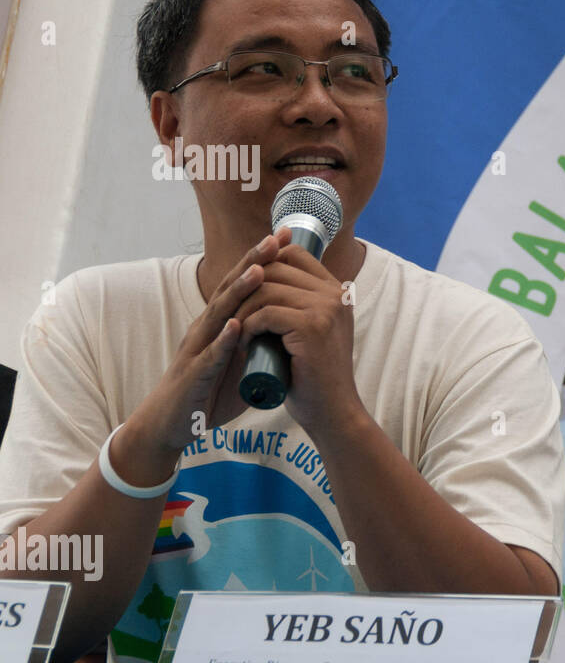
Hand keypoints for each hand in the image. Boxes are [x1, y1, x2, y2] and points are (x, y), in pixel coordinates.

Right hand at [116, 231, 291, 482]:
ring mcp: (197, 350)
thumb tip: (294, 329)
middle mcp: (207, 329)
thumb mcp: (241, 360)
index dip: (262, 260)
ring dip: (238, 292)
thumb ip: (262, 342)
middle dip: (253, 262)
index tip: (285, 237)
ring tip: (259, 270)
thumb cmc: (209, 391)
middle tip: (274, 238)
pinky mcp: (193, 376)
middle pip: (230, 289)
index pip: (243, 286)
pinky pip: (209, 357)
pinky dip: (222, 341)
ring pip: (219, 316)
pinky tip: (235, 327)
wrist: (173, 425)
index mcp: (220, 324)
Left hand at [232, 230, 362, 433]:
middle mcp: (336, 294)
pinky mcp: (312, 326)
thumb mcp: (312, 332)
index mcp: (337, 291)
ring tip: (238, 331)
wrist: (333, 412)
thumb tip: (269, 277)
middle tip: (234, 314)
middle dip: (247, 287)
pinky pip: (266, 312)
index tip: (245, 288)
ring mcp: (326, 308)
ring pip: (266, 289)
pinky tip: (245, 342)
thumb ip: (303, 305)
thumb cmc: (315, 377)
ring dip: (243, 308)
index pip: (294, 254)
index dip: (264, 264)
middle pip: (276, 267)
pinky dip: (248, 326)